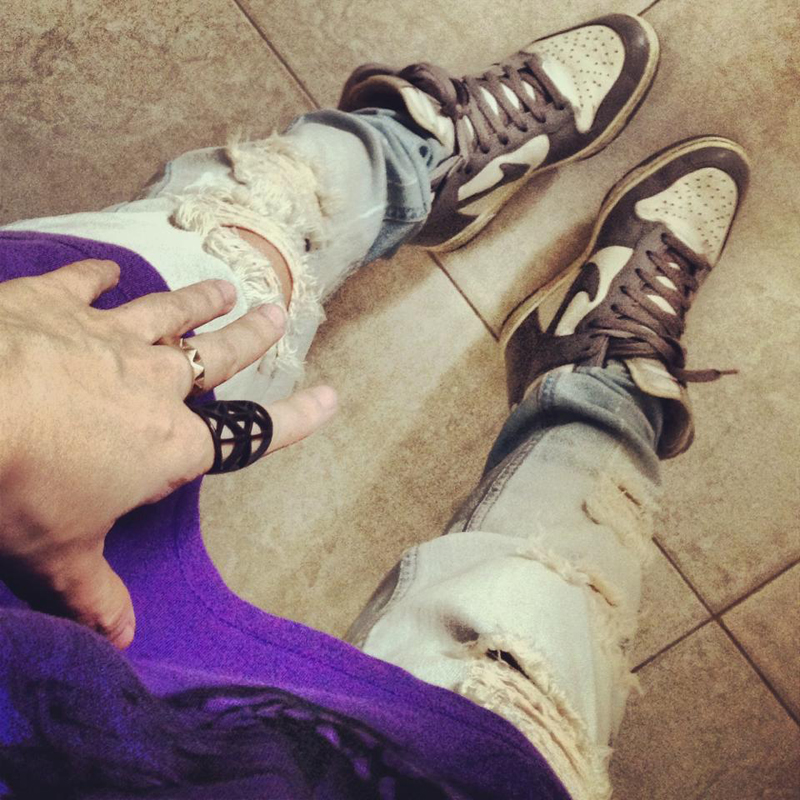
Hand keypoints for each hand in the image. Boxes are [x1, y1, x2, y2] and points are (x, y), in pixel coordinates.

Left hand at [0, 260, 336, 648]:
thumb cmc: (20, 488)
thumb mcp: (60, 556)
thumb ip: (96, 595)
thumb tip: (122, 641)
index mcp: (170, 445)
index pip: (250, 434)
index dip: (296, 419)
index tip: (330, 398)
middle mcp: (154, 383)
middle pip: (220, 355)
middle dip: (252, 335)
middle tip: (277, 312)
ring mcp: (108, 336)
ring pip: (169, 312)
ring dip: (198, 301)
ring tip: (223, 288)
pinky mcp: (55, 304)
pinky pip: (86, 284)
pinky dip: (99, 277)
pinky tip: (110, 271)